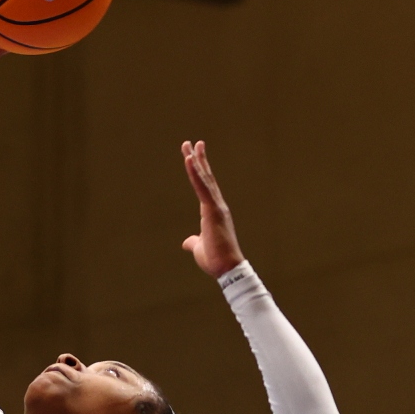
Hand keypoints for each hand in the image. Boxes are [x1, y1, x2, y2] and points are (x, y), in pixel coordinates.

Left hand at [180, 140, 245, 278]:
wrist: (227, 270)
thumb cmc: (216, 261)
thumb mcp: (199, 249)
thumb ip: (193, 242)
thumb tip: (187, 242)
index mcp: (213, 213)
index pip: (205, 187)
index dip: (200, 171)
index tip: (193, 155)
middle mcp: (217, 206)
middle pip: (206, 178)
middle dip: (199, 159)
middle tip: (192, 143)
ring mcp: (217, 208)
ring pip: (205, 180)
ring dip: (196, 161)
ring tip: (190, 146)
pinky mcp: (213, 211)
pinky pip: (202, 189)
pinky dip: (195, 174)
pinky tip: (189, 161)